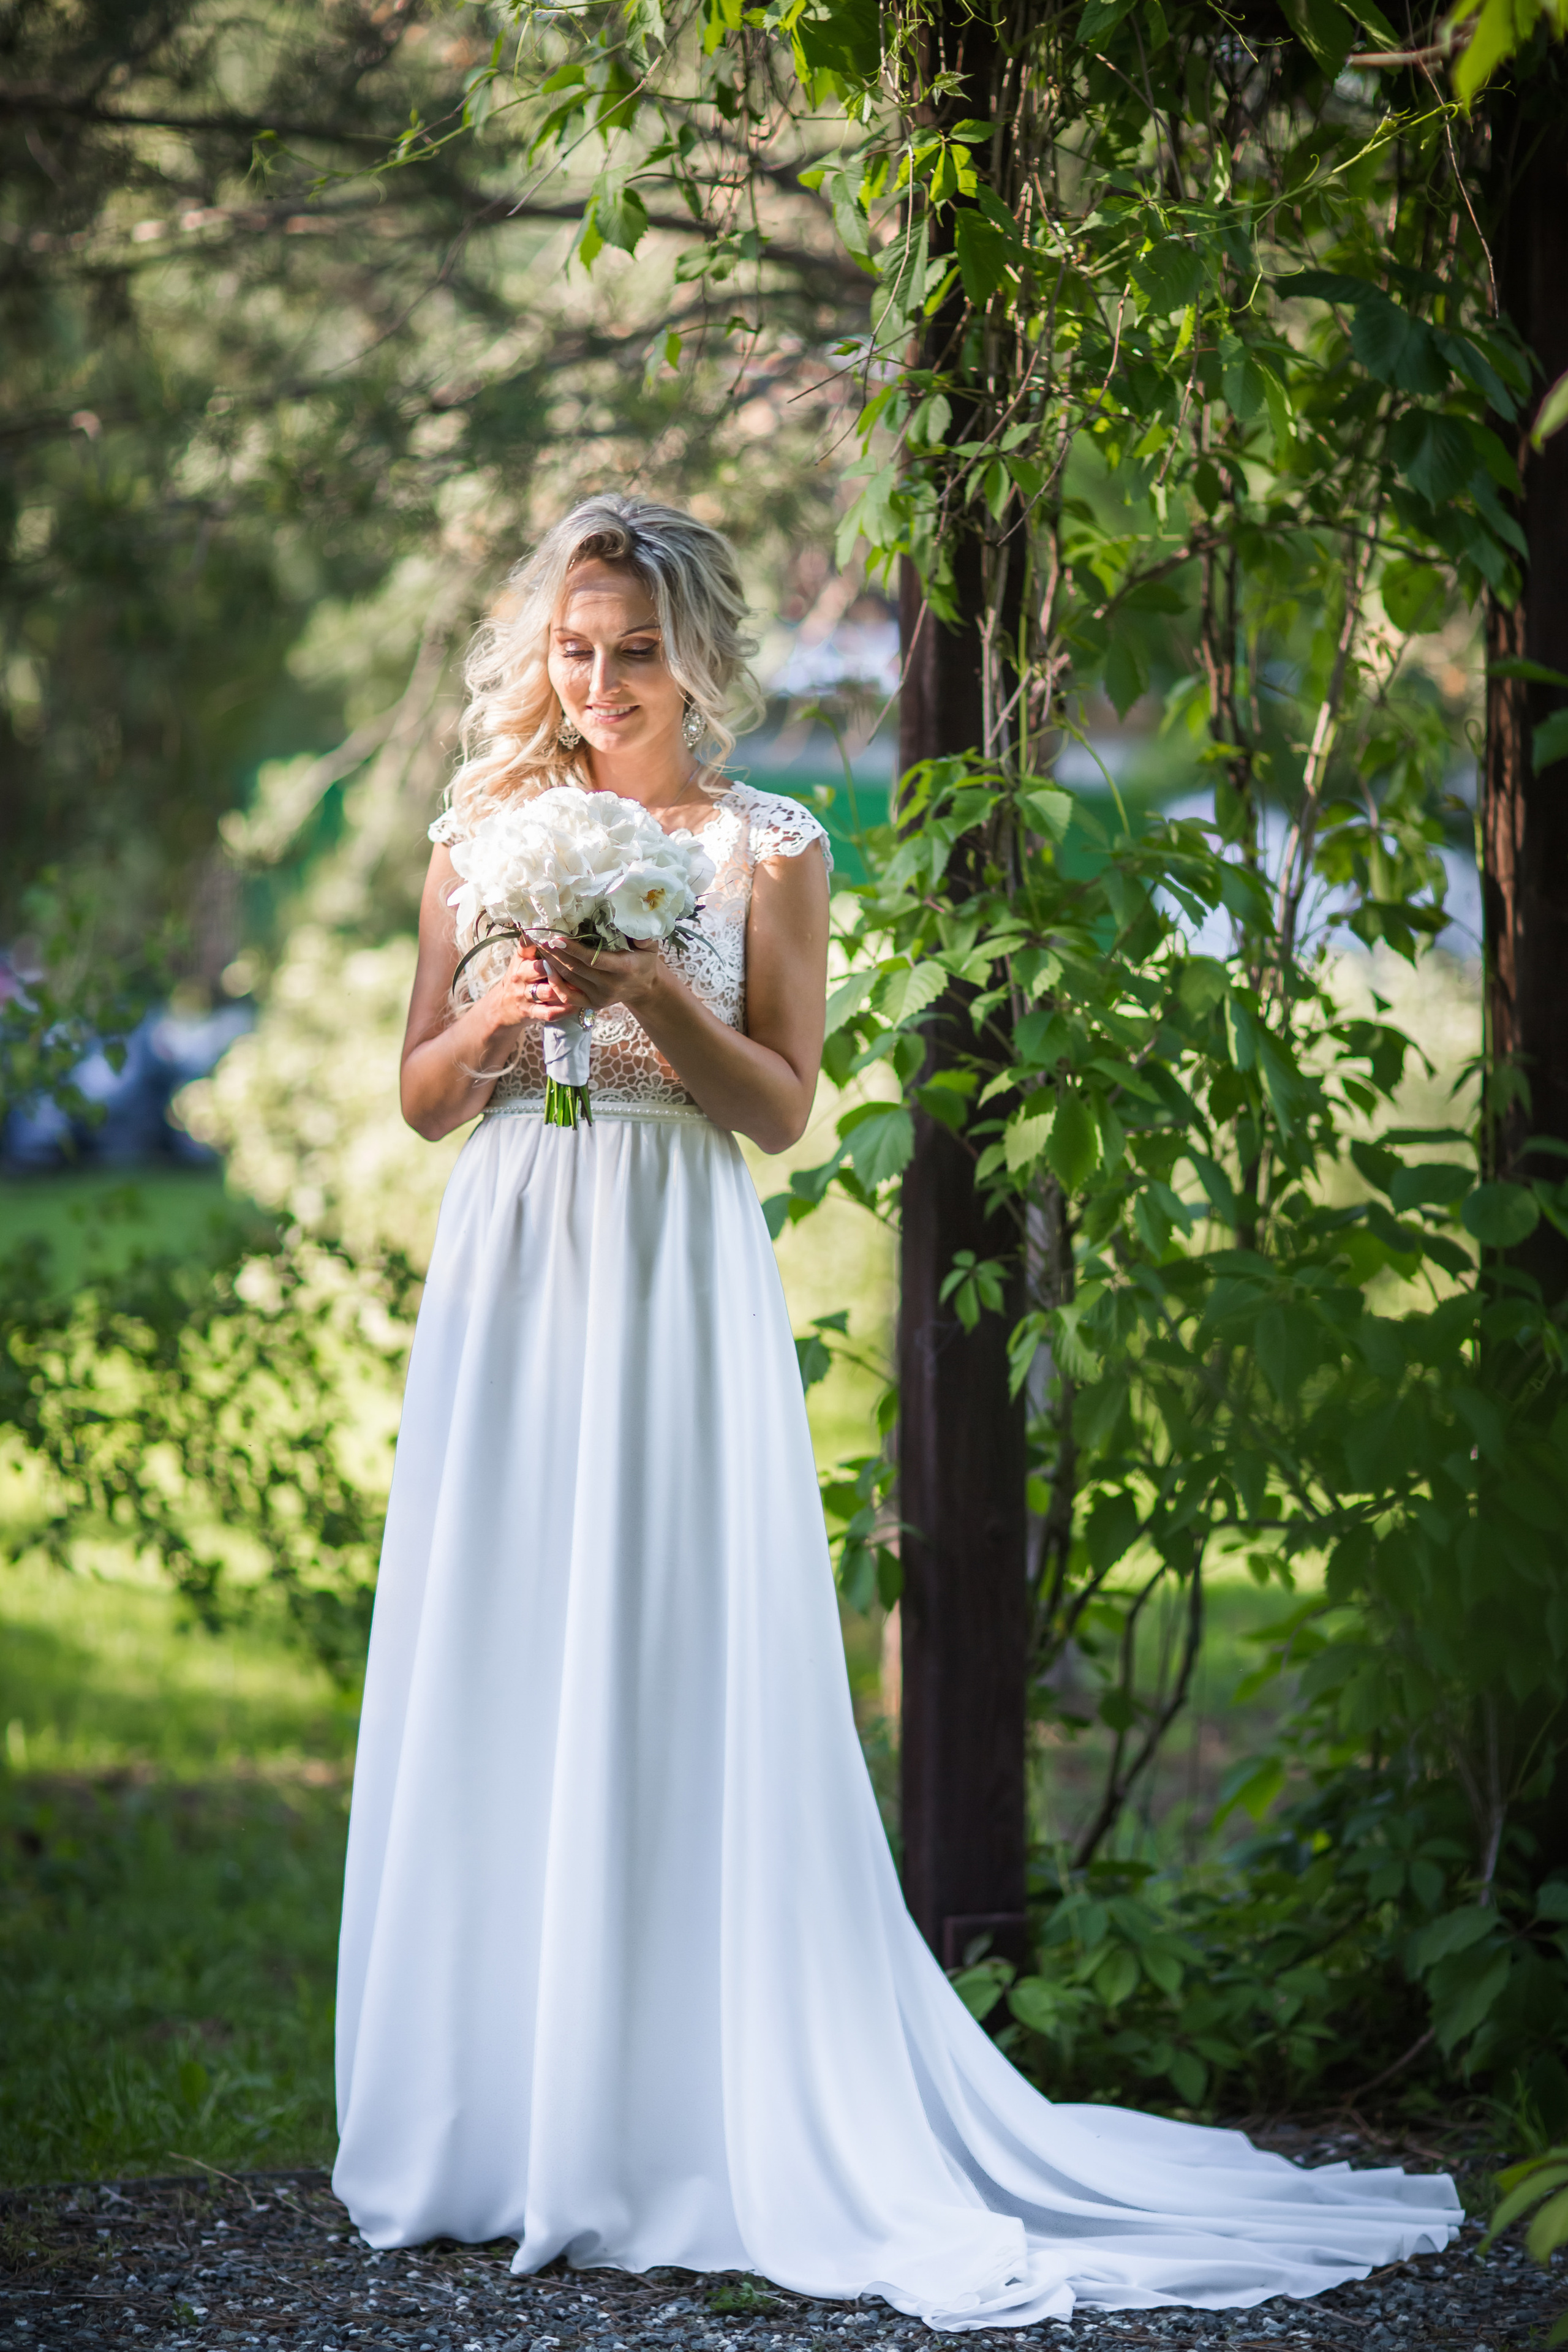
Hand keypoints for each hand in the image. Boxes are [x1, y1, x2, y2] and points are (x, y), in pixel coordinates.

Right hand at [484, 939, 585, 1036]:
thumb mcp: (523, 959)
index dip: (541, 939)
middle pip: (540, 968)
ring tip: (583, 985)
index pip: (527, 945)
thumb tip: (558, 928)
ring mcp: (525, 995)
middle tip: (579, 964)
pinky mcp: (531, 1012)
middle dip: (558, 966)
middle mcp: (520, 975)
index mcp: (520, 959)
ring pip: (548, 991)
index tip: (556, 936)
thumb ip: (536, 946)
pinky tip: (576, 1006)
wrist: (502, 1007)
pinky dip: (563, 1010)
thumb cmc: (521, 978)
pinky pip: (549, 1012)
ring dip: (565, 989)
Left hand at [538, 933, 663, 1017]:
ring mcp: (599, 997)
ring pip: (569, 979)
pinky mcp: (592, 1004)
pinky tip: (547, 968)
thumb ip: (644, 936)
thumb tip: (634, 921)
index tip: (557, 938)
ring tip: (540, 946)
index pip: (594, 959)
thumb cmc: (644, 961)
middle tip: (541, 936)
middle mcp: (610, 986)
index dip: (574, 950)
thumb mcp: (650, 947)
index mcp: (623, 969)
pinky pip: (568, 997)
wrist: (644, 988)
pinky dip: (555, 984)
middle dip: (556, 953)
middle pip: (576, 968)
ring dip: (552, 962)